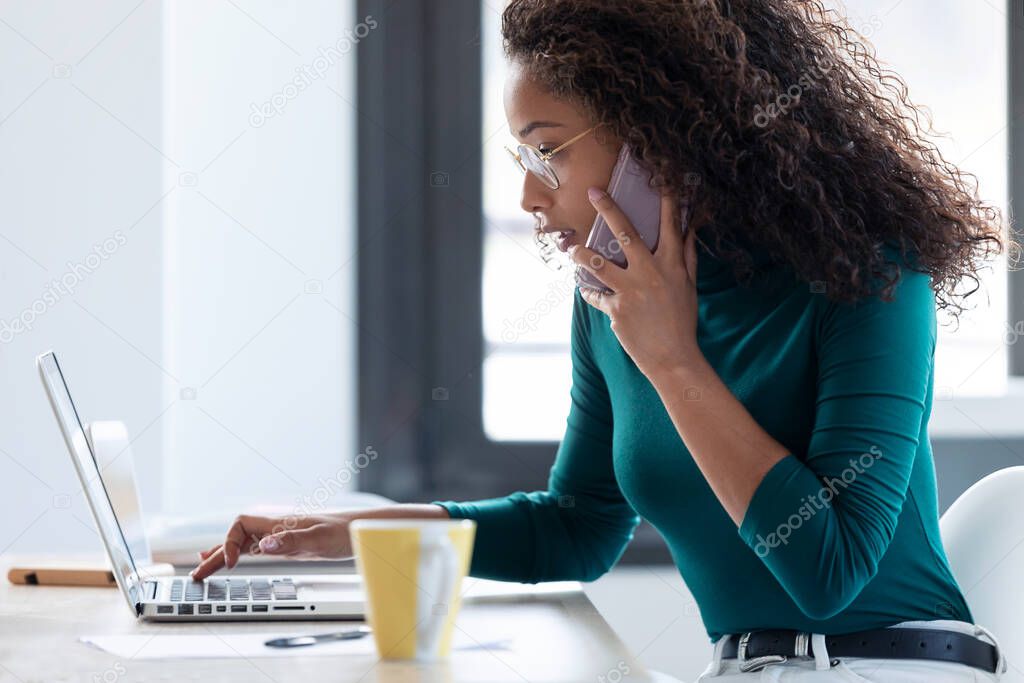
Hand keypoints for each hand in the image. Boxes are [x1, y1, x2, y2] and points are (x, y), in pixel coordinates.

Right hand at [189, 513, 353, 580]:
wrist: (359, 530)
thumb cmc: (343, 531)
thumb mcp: (320, 538)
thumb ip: (292, 540)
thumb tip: (264, 545)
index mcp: (280, 523)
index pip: (241, 525)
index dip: (230, 542)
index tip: (230, 564)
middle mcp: (276, 528)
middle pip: (237, 537)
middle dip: (215, 554)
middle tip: (197, 575)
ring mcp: (279, 536)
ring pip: (243, 544)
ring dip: (222, 555)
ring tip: (202, 568)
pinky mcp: (286, 545)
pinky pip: (255, 550)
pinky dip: (239, 555)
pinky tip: (232, 562)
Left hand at [570, 187, 701, 379]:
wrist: (673, 359)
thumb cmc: (682, 321)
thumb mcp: (690, 286)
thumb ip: (687, 256)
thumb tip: (690, 228)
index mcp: (672, 264)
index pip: (670, 224)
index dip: (666, 198)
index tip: (660, 175)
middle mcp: (650, 272)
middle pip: (626, 233)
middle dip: (608, 209)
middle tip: (592, 192)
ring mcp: (630, 291)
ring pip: (598, 263)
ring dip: (581, 254)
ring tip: (571, 249)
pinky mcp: (615, 310)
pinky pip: (594, 295)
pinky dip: (588, 292)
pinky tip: (583, 288)